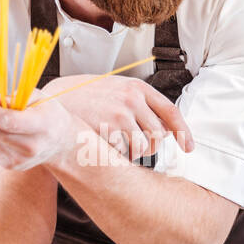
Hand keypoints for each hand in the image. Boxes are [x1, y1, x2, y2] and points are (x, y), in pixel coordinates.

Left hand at [0, 97, 82, 171]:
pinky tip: (3, 131)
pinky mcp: (10, 165)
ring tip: (2, 119)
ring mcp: (20, 160)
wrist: (60, 142)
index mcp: (42, 126)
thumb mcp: (37, 97)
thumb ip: (14, 96)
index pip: (8, 121)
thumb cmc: (48, 114)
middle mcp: (31, 147)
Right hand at [33, 75, 193, 160]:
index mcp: (137, 88)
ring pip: (143, 147)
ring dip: (133, 154)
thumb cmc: (85, 98)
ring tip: (117, 146)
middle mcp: (132, 99)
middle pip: (158, 135)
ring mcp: (120, 114)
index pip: (170, 111)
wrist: (55, 101)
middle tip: (133, 146)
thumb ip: (139, 105)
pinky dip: (117, 155)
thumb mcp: (115, 90)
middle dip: (150, 147)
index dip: (183, 132)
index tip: (188, 147)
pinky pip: (124, 152)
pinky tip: (104, 145)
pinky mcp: (108, 129)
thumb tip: (166, 130)